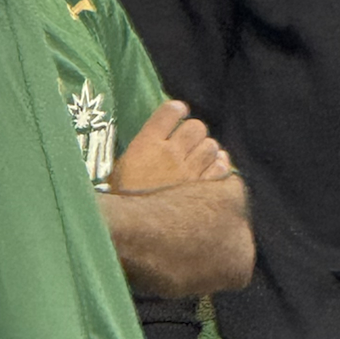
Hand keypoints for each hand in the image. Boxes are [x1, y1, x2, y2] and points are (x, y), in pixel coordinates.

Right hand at [109, 98, 231, 192]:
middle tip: (188, 142)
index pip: (169, 111)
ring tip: (199, 158)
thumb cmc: (121, 200)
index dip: (176, 109)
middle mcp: (170, 154)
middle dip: (193, 132)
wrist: (134, 229)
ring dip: (206, 150)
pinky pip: (221, 168)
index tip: (178, 112)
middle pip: (195, 127)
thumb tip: (153, 138)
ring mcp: (189, 172)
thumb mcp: (118, 169)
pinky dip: (219, 166)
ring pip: (211, 146)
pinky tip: (211, 170)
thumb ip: (138, 150)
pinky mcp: (203, 190)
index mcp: (146, 144)